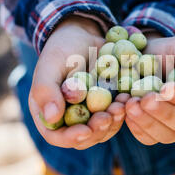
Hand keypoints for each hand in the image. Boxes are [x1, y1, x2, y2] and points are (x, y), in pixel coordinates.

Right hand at [28, 17, 124, 149]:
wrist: (83, 36)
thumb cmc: (60, 49)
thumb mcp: (50, 65)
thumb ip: (45, 90)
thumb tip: (52, 117)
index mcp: (49, 112)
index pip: (57, 136)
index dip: (71, 138)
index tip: (86, 131)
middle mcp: (70, 118)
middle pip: (84, 137)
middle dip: (98, 130)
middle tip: (109, 116)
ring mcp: (91, 114)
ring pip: (103, 130)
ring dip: (113, 122)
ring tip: (121, 105)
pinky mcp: (108, 107)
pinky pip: (116, 116)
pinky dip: (123, 110)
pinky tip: (128, 99)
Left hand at [125, 34, 174, 144]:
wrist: (141, 62)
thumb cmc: (164, 53)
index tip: (164, 88)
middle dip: (164, 113)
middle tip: (144, 99)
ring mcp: (174, 128)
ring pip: (168, 135)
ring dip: (148, 122)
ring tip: (130, 104)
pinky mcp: (154, 134)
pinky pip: (148, 139)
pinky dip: (136, 127)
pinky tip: (125, 112)